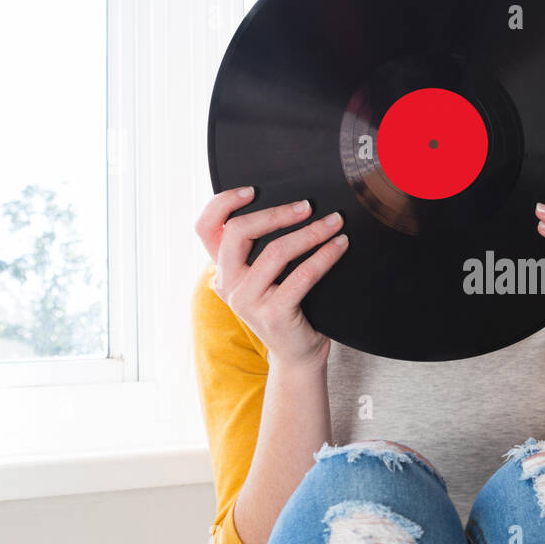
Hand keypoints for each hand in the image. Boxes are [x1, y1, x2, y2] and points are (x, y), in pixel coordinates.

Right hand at [194, 186, 348, 369]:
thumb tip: (289, 204)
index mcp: (221, 270)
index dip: (223, 203)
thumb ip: (259, 248)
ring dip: (310, 232)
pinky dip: (324, 256)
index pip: (205, 228)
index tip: (252, 189)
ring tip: (334, 223)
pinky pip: (302, 276)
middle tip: (307, 206)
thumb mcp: (264, 276)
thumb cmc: (286, 305)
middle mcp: (228, 284)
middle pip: (238, 232)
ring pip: (276, 252)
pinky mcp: (274, 314)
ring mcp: (248, 302)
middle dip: (275, 213)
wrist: (297, 353)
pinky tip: (340, 245)